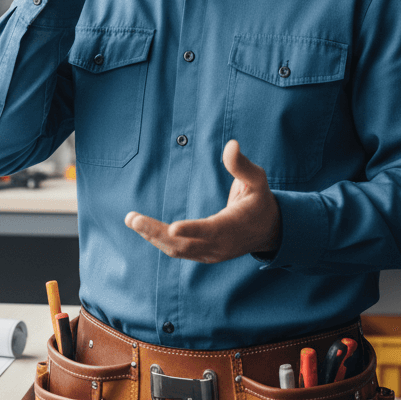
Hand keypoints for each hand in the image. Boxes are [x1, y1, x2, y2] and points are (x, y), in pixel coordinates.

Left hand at [125, 140, 279, 262]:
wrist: (268, 231)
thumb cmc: (260, 200)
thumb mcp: (257, 180)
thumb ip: (242, 165)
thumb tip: (231, 144)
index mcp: (234, 226)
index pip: (211, 230)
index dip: (192, 230)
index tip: (173, 227)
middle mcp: (220, 245)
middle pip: (184, 244)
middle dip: (156, 232)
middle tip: (132, 218)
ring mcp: (211, 254)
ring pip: (177, 249)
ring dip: (152, 236)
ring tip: (132, 220)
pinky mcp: (203, 255)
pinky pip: (178, 250)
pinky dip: (159, 241)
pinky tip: (143, 228)